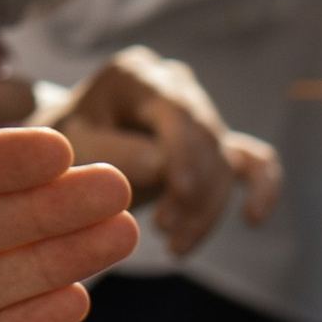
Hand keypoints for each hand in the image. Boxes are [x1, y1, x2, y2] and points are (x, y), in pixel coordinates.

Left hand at [51, 47, 279, 255]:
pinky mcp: (213, 143)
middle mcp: (173, 85)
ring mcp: (197, 112)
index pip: (175, 109)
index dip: (184, 150)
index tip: (179, 190)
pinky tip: (254, 218)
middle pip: (206, 139)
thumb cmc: (58, 149)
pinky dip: (262, 187)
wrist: (63, 153)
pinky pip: (254, 161)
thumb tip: (162, 164)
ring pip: (225, 161)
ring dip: (207, 209)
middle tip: (165, 232)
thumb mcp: (68, 147)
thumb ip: (108, 151)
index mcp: (135, 74)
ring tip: (174, 247)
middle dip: (193, 190)